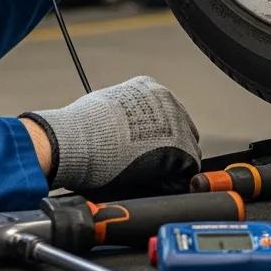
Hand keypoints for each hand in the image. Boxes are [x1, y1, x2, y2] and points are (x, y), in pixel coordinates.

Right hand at [19, 75, 201, 195]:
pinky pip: (187, 166)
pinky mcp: (181, 145)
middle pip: (182, 126)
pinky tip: (156, 183)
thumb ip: (125, 113)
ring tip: (151, 175)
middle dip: (171, 146)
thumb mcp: (106, 107)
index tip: (151, 145)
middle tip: (153, 164)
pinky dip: (175, 178)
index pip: (166, 111)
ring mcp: (176, 121)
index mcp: (147, 87)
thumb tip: (121, 128)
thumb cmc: (84, 127)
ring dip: (173, 163)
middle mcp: (165, 99)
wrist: (81, 141)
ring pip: (188, 147)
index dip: (159, 133)